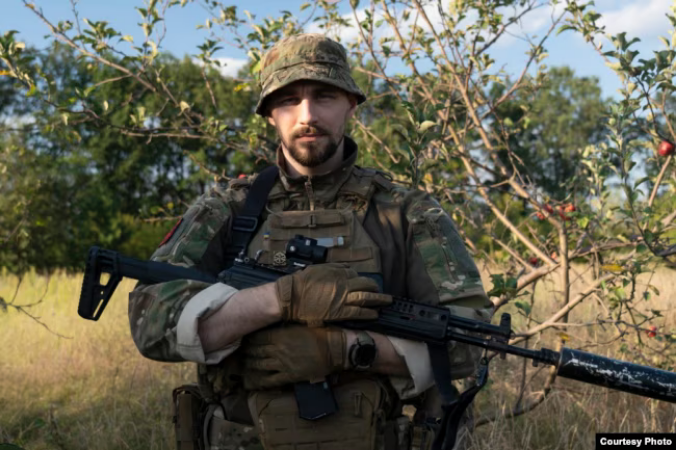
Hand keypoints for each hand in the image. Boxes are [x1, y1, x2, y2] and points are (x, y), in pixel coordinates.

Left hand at [241, 325, 345, 389]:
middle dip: (248, 351)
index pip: (259, 337)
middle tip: (242, 352)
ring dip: (251, 364)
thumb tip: (276, 324)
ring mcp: (283, 364)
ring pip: (261, 365)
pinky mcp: (289, 376)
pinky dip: (261, 381)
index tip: (246, 338)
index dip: (251, 339)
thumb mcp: (301, 324)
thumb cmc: (320, 333)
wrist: (334, 350)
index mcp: (281, 336)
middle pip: (257, 351)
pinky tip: (255, 381)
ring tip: (245, 364)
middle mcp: (279, 350)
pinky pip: (271, 380)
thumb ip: (286, 327)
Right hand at [275, 263, 391, 326]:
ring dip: (378, 300)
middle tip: (382, 291)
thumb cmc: (303, 281)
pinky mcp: (338, 313)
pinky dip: (368, 313)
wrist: (292, 297)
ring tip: (386, 301)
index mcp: (338, 273)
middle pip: (366, 286)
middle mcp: (343, 285)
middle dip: (376, 288)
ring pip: (365, 299)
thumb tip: (348, 269)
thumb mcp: (320, 268)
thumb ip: (335, 268)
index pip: (356, 275)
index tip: (367, 284)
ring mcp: (342, 300)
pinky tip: (375, 314)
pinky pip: (358, 313)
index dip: (363, 280)